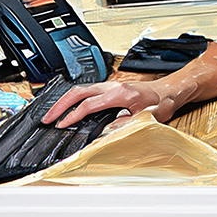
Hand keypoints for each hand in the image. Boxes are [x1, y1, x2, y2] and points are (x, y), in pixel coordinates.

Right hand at [41, 81, 169, 127]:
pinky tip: (68, 106)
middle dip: (60, 104)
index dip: (73, 115)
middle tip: (47, 118)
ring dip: (65, 100)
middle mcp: (113, 86)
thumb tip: (105, 131)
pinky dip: (74, 98)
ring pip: (81, 89)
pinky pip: (88, 90)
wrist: (169, 91)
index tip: (61, 125)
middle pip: (79, 91)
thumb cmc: (161, 102)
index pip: (89, 105)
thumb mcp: (147, 117)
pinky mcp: (111, 87)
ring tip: (52, 113)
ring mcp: (111, 85)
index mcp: (120, 93)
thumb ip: (126, 124)